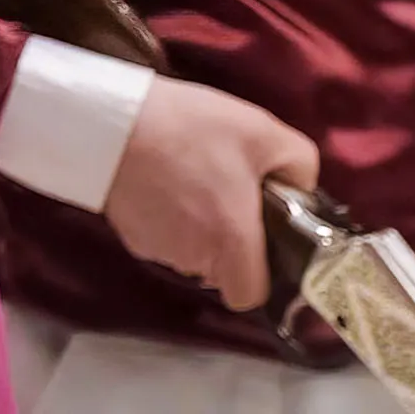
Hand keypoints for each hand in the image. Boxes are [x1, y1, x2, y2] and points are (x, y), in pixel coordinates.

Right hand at [102, 78, 318, 311]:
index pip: (250, 294)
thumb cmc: (191, 128)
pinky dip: (166, 217)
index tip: (259, 237)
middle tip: (227, 192)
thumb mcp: (262, 131)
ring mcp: (155, 248)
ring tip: (192, 178)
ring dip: (195, 227)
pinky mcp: (129, 235)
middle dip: (227, 240)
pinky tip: (163, 180)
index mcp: (231, 241)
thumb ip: (300, 165)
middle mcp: (192, 257)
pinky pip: (160, 237)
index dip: (260, 272)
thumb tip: (302, 189)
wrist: (111, 119)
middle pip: (220, 270)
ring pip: (189, 254)